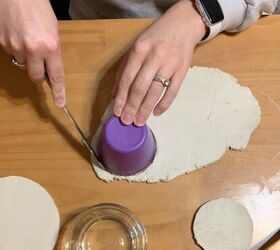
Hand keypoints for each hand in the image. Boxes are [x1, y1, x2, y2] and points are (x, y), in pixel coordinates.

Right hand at [0, 0, 64, 106]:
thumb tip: (49, 69)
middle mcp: (33, 50)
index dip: (59, 91)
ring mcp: (14, 46)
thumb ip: (52, 52)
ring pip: (22, 65)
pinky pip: (10, 54)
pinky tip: (16, 34)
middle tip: (39, 62)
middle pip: (36, 77)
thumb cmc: (39, 9)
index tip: (60, 103)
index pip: (56, 76)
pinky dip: (14, 48)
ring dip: (25, 58)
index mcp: (51, 47)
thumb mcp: (53, 31)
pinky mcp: (1, 42)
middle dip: (39, 74)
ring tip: (26, 39)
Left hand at [113, 0, 205, 125]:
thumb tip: (115, 93)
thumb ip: (125, 69)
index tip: (117, 112)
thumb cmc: (156, 37)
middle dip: (132, 107)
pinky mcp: (182, 70)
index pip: (127, 79)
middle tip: (128, 122)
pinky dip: (165, 104)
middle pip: (140, 88)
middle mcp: (154, 57)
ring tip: (140, 121)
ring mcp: (170, 64)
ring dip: (146, 109)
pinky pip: (173, 91)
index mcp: (139, 50)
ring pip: (155, 91)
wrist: (183, 24)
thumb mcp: (137, 47)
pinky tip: (157, 113)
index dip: (121, 98)